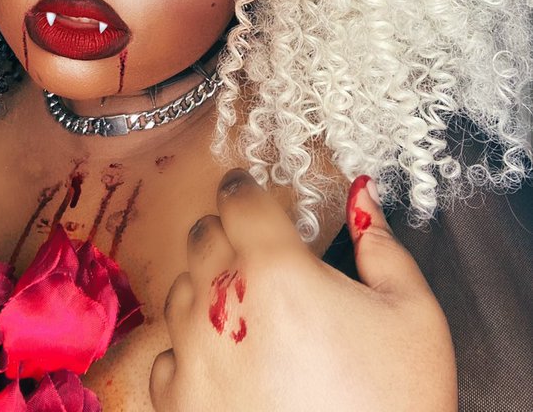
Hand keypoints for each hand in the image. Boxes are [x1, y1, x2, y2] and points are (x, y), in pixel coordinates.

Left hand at [150, 170, 456, 411]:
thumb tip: (361, 196)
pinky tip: (226, 361)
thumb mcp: (412, 315)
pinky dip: (189, 350)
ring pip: (179, 290)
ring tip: (249, 313)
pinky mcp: (179, 406)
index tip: (252, 193)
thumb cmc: (392, 404)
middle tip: (259, 253)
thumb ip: (382, 244)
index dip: (245, 188)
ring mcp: (192, 358)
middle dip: (228, 233)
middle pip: (202, 236)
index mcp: (275, 269)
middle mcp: (222, 305)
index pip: (238, 197)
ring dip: (206, 288)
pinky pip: (165, 355)